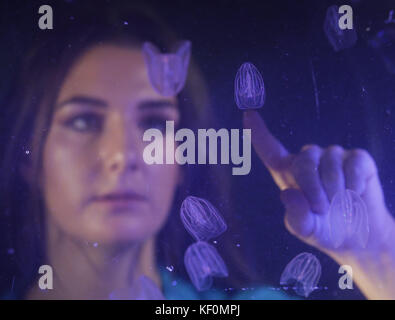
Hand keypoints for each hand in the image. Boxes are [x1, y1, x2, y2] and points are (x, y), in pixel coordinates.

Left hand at [243, 110, 394, 259]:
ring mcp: (333, 156)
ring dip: (336, 190)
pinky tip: (355, 193)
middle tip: (322, 210)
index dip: (258, 133)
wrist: (357, 235)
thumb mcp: (305, 229)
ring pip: (330, 163)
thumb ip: (296, 216)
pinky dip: (354, 184)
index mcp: (288, 173)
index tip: (248, 115)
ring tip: (340, 204)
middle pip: (304, 161)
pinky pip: (354, 163)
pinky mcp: (357, 158)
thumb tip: (288, 194)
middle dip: (313, 189)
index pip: (270, 150)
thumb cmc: (324, 228)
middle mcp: (308, 159)